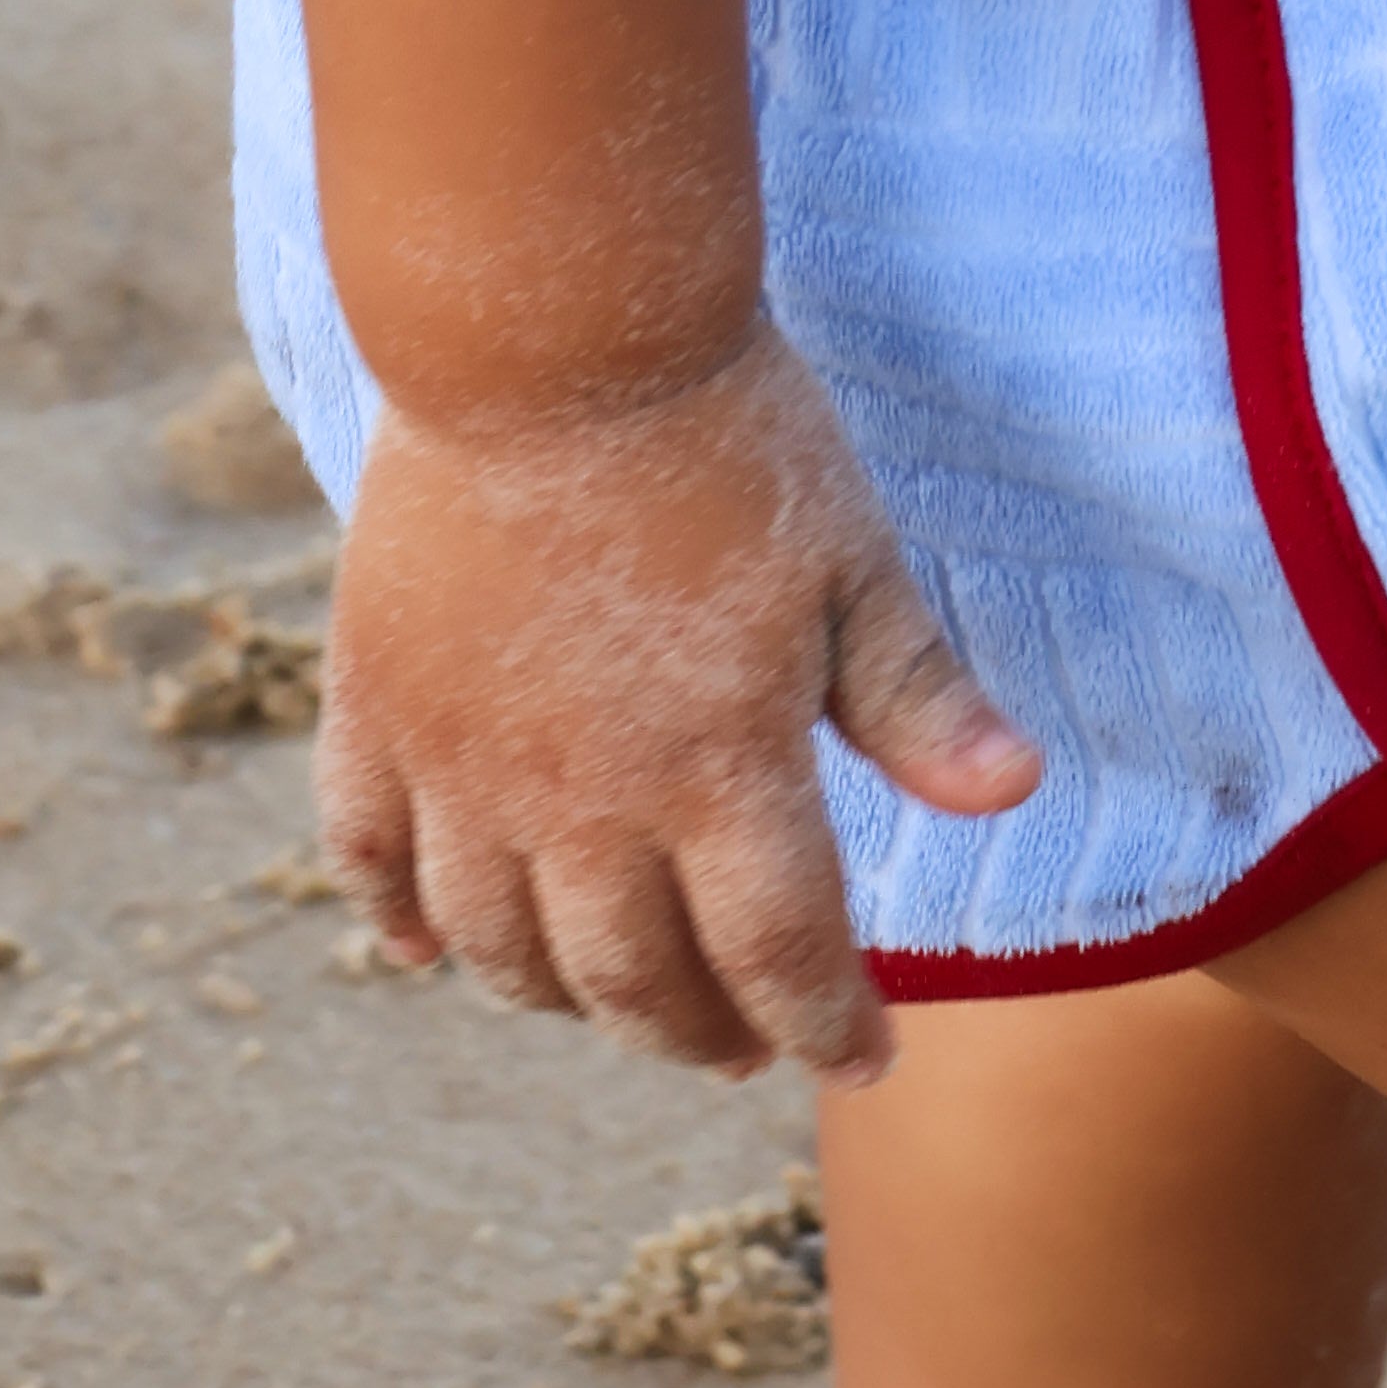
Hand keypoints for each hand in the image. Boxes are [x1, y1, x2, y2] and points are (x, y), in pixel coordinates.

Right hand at [313, 314, 1037, 1085]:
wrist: (553, 332)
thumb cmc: (726, 434)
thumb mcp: (851, 559)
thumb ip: (919, 696)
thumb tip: (1017, 795)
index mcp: (720, 770)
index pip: (780, 959)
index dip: (827, 1026)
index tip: (865, 1055)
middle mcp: (585, 801)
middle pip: (638, 983)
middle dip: (700, 1035)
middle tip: (739, 1048)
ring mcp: (466, 764)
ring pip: (504, 950)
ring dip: (563, 998)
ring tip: (613, 998)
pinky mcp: (376, 706)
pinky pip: (369, 858)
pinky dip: (398, 923)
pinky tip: (430, 951)